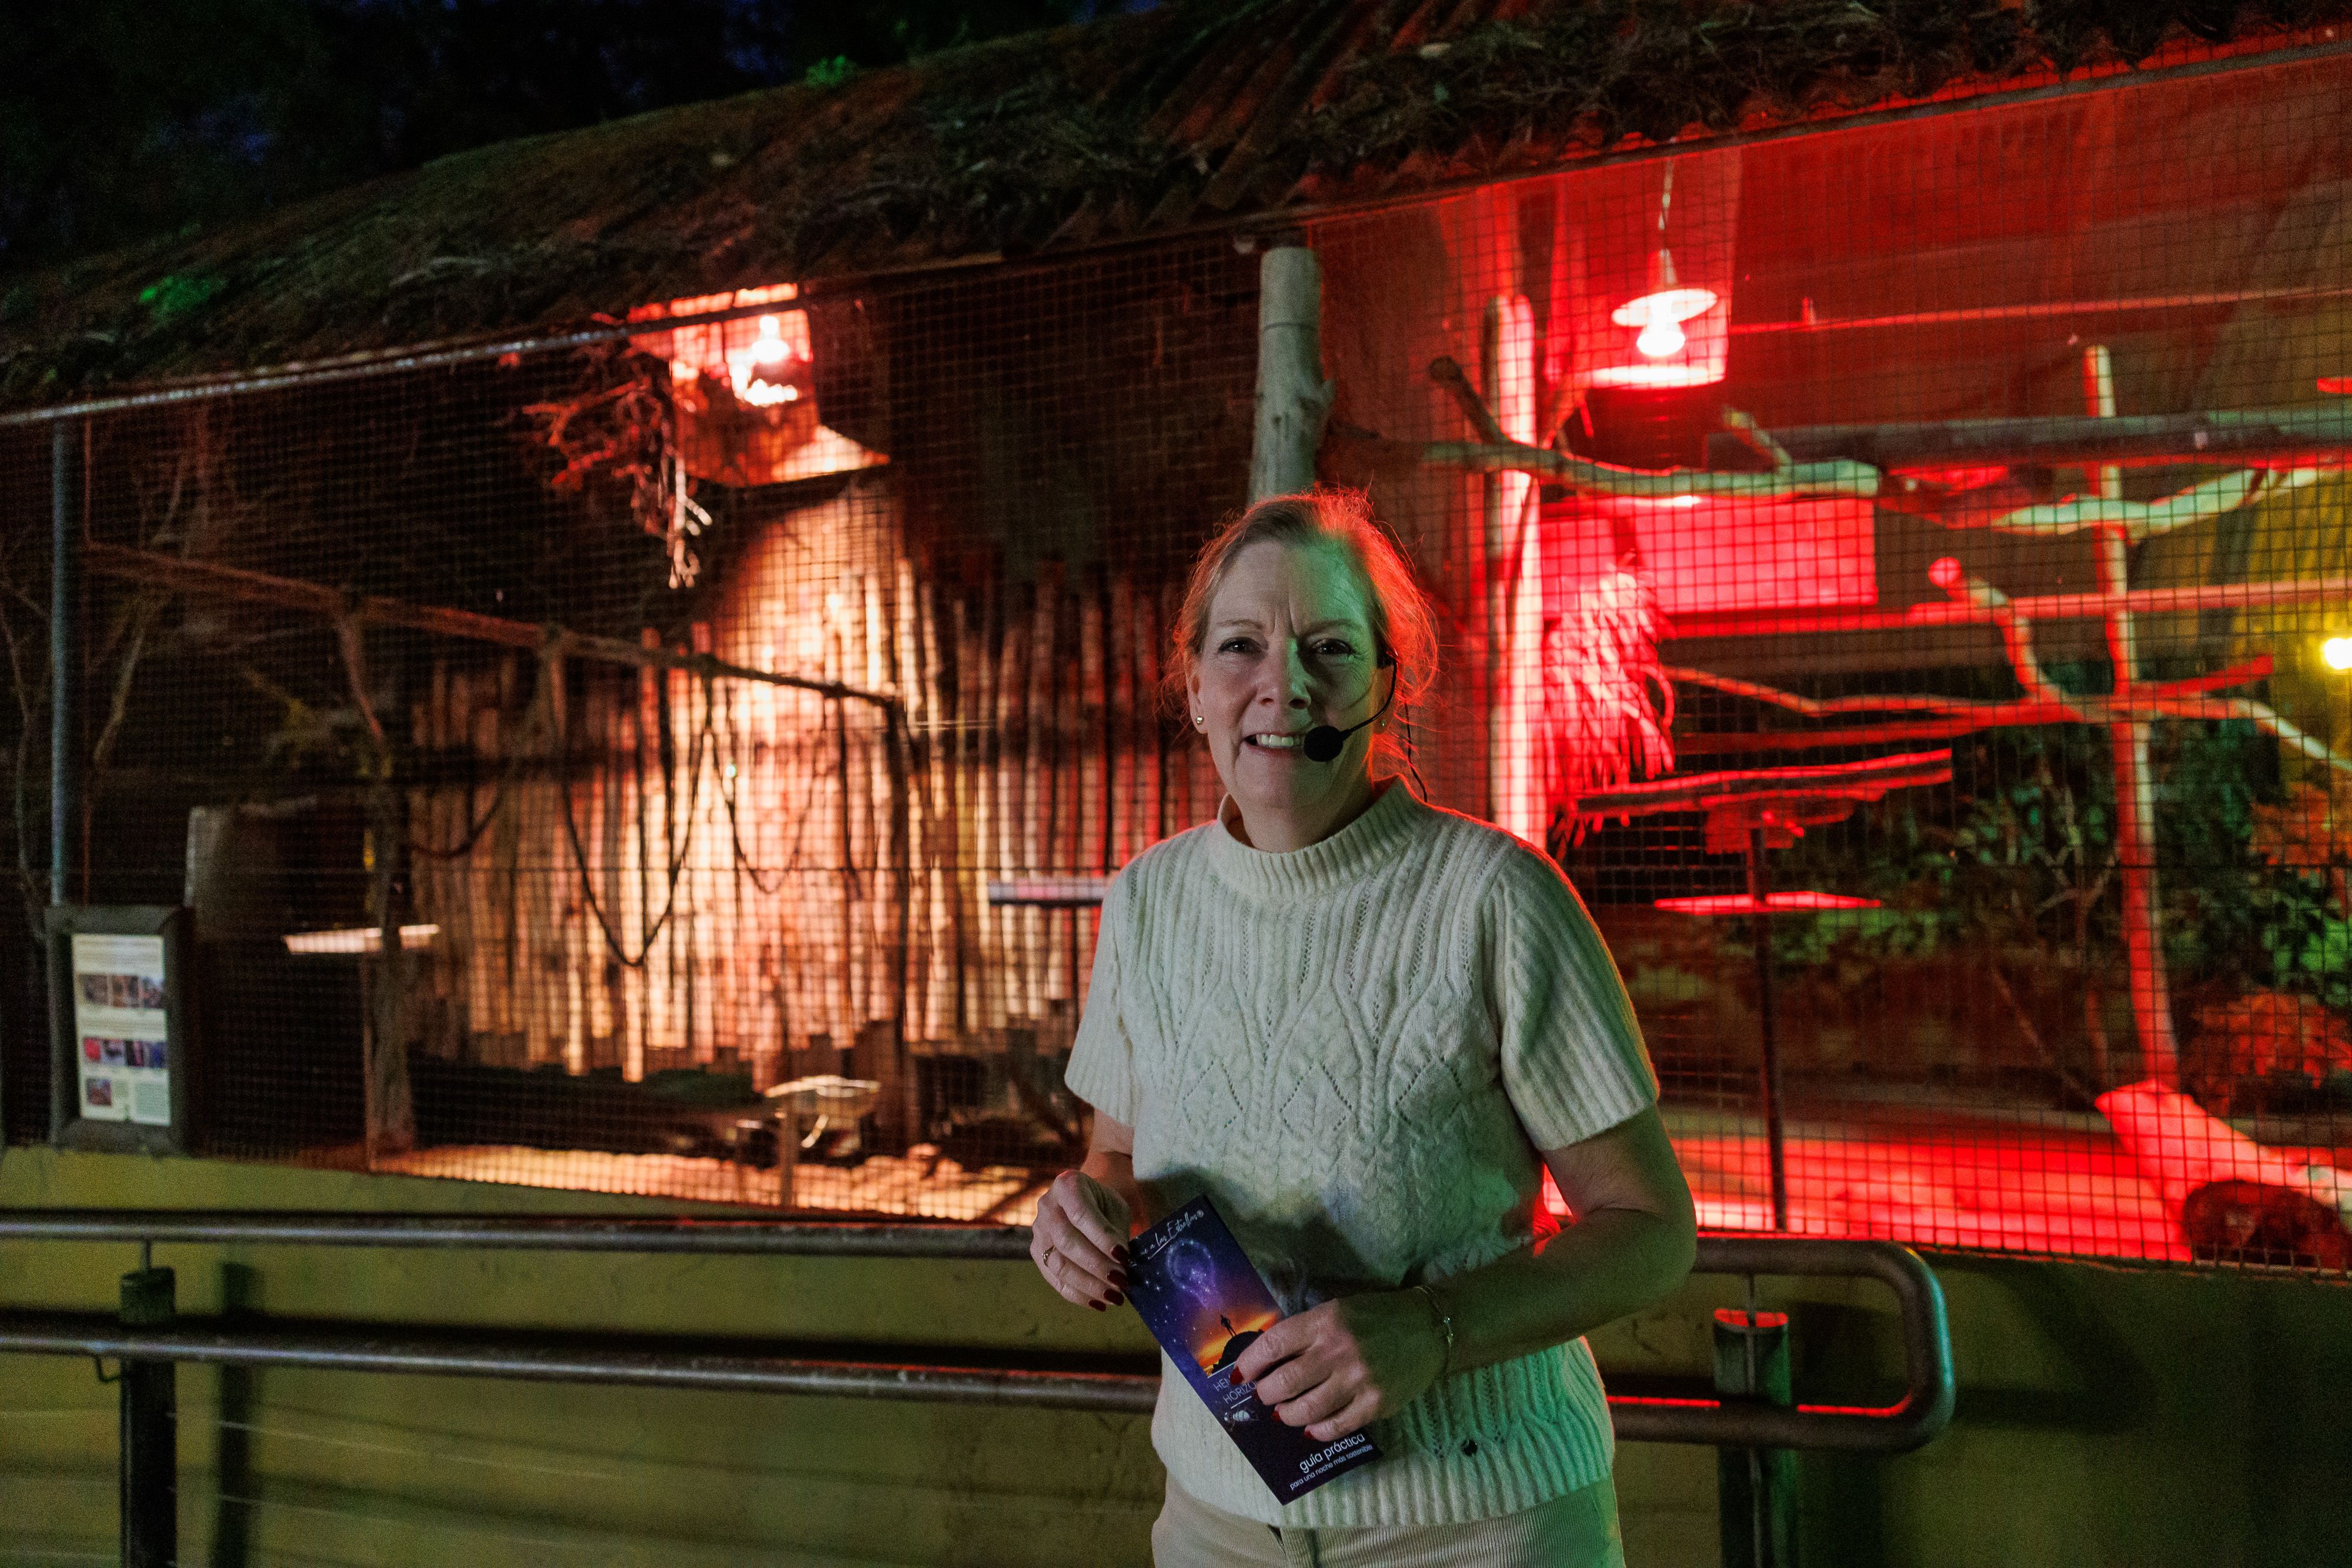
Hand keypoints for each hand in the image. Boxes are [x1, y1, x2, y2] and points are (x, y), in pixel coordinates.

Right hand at [1030, 1169, 1131, 1310]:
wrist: (1086, 1200)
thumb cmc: (1105, 1204)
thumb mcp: (1116, 1208)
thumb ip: (1117, 1232)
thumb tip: (1121, 1264)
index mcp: (1067, 1185)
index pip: (1081, 1214)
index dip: (1101, 1238)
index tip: (1124, 1257)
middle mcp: (1047, 1206)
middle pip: (1066, 1241)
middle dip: (1096, 1265)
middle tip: (1122, 1281)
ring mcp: (1038, 1231)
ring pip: (1058, 1264)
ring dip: (1088, 1284)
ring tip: (1114, 1296)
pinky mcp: (1037, 1253)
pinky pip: (1054, 1279)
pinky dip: (1078, 1294)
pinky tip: (1099, 1303)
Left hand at [1230, 1289, 1446, 1441]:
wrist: (1429, 1329)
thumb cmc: (1377, 1316)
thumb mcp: (1337, 1310)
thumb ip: (1305, 1332)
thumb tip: (1267, 1361)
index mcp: (1325, 1321)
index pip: (1273, 1344)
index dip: (1250, 1363)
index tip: (1239, 1376)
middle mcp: (1338, 1350)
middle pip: (1283, 1383)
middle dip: (1266, 1395)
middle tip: (1265, 1397)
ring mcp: (1358, 1380)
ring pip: (1305, 1410)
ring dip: (1287, 1416)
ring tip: (1284, 1414)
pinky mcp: (1376, 1405)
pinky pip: (1336, 1427)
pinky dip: (1317, 1431)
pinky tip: (1311, 1428)